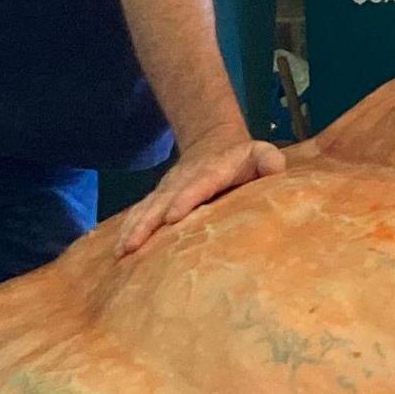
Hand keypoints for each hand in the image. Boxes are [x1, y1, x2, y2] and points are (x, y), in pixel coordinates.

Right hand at [115, 133, 286, 256]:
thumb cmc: (244, 158)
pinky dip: (129, 229)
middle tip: (134, 244)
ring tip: (122, 251)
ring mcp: (168, 190)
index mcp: (211, 172)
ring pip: (147, 209)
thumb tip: (275, 169)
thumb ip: (269, 162)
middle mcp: (183, 180)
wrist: (213, 142)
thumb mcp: (261, 154)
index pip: (197, 185)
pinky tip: (119, 250)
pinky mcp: (160, 198)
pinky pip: (141, 213)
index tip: (172, 217)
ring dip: (133, 229)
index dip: (184, 199)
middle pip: (162, 201)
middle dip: (148, 223)